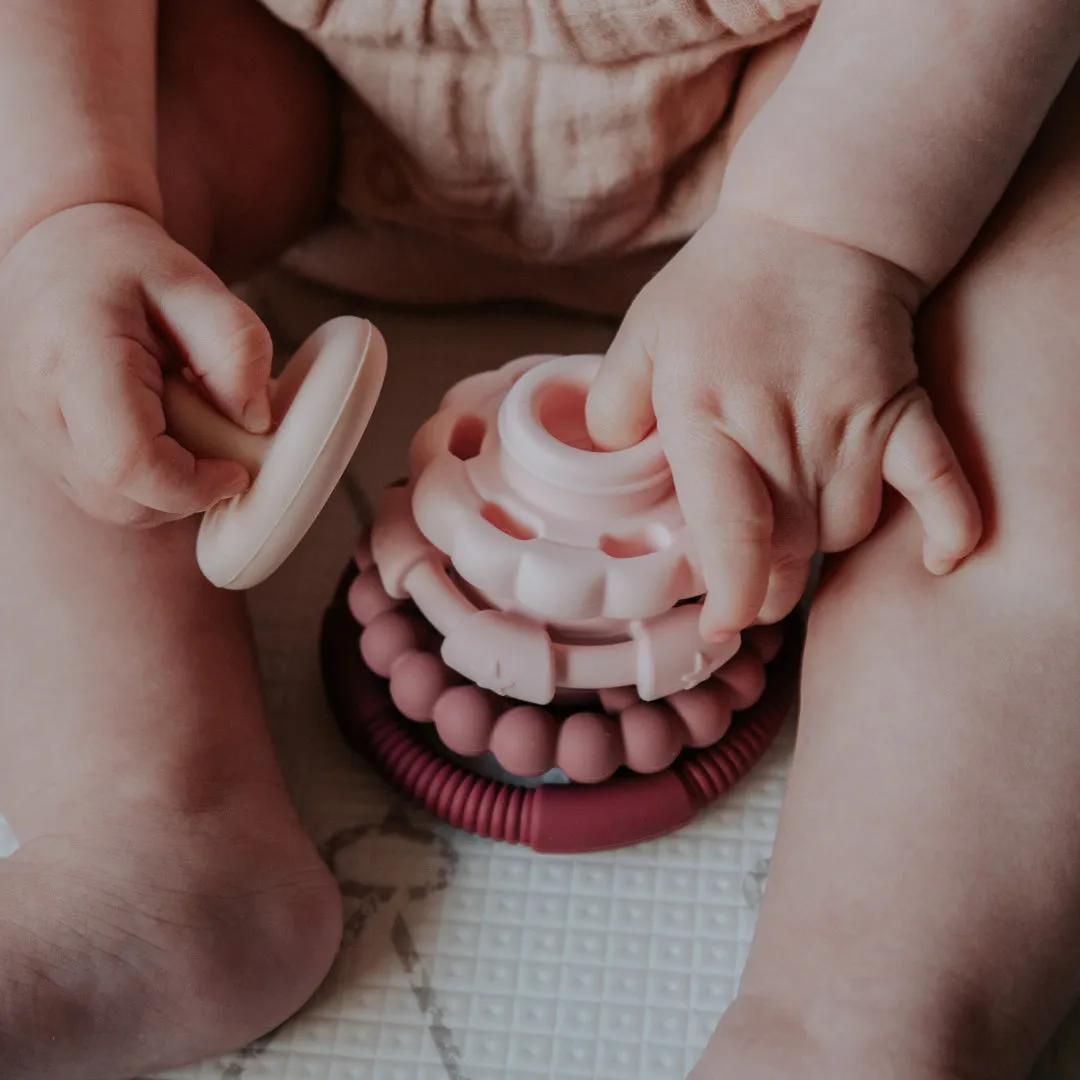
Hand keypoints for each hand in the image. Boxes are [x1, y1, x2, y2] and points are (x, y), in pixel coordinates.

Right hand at [0, 203, 272, 526]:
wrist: (56, 250)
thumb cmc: (127, 264)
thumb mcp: (194, 285)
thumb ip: (236, 349)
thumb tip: (256, 422)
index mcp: (74, 357)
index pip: (128, 460)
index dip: (192, 485)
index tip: (237, 470)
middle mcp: (41, 405)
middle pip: (119, 498)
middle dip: (186, 493)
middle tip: (221, 449)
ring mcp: (34, 434)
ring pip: (110, 507)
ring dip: (167, 492)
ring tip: (189, 430)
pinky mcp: (43, 450)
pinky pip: (102, 495)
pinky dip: (146, 486)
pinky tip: (165, 438)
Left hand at [586, 208, 981, 637]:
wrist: (814, 225)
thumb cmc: (718, 289)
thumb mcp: (641, 336)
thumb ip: (612, 408)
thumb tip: (606, 468)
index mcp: (709, 418)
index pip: (730, 532)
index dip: (732, 594)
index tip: (724, 624)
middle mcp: (782, 434)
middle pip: (787, 553)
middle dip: (765, 588)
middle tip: (746, 585)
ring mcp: (852, 426)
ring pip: (843, 533)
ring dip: (818, 550)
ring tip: (792, 533)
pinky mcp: (904, 413)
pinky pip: (939, 484)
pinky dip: (948, 525)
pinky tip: (942, 559)